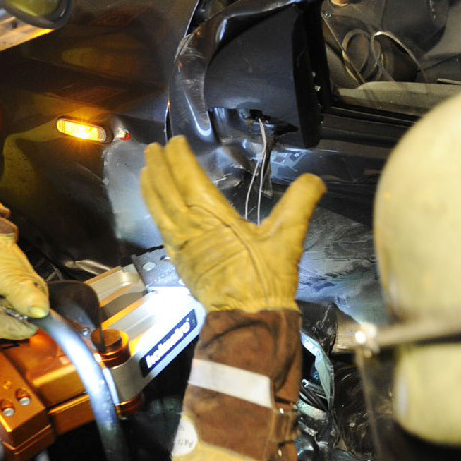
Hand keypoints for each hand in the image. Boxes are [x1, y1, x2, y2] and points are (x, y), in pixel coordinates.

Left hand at [140, 136, 323, 311]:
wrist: (248, 318)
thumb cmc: (266, 278)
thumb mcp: (288, 238)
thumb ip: (300, 203)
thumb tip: (315, 178)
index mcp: (213, 217)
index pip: (190, 179)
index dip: (180, 159)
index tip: (175, 142)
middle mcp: (190, 227)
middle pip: (168, 191)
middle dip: (159, 167)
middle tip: (152, 148)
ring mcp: (181, 245)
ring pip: (159, 210)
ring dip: (151, 187)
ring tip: (145, 170)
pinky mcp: (179, 261)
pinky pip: (162, 229)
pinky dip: (155, 211)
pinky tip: (156, 207)